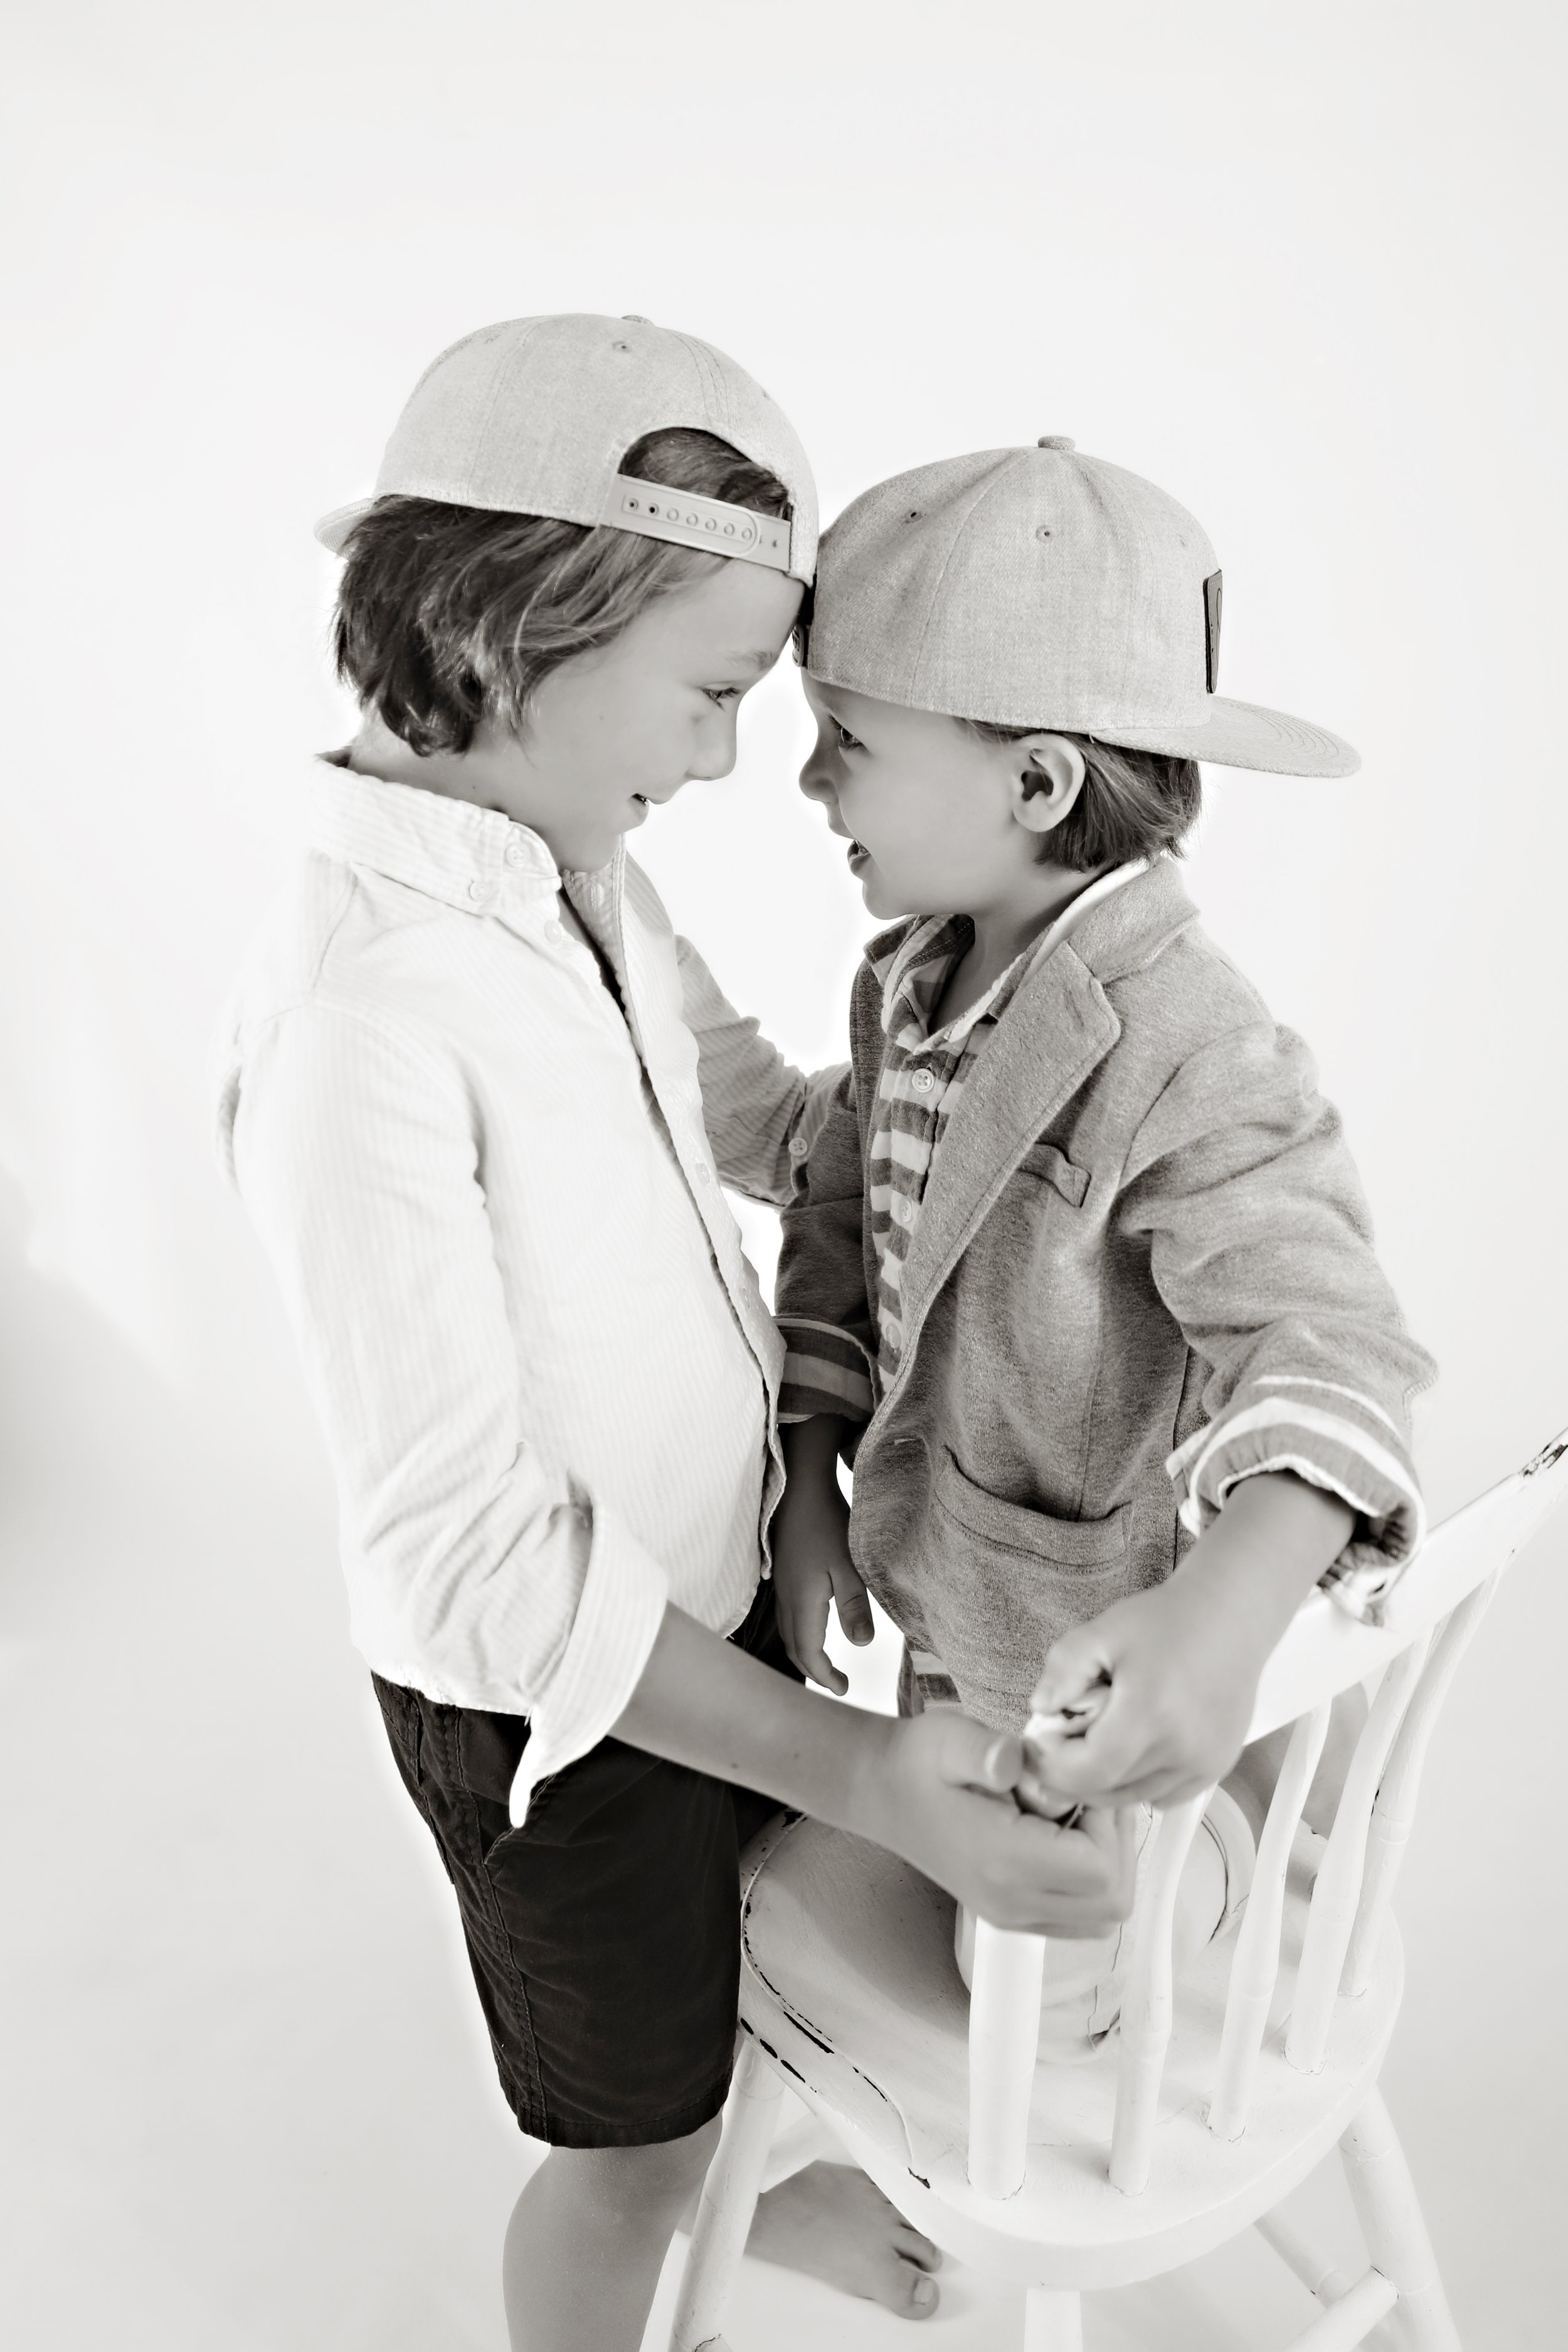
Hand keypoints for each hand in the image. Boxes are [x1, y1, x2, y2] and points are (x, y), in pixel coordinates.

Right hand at [774, 1418, 873, 1694]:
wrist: (799, 1487)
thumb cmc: (827, 1523)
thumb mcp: (849, 1565)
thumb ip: (855, 1606)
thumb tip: (861, 1645)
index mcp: (803, 1602)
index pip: (809, 1651)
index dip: (825, 1675)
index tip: (844, 1688)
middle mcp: (787, 1598)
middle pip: (794, 1646)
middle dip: (813, 1669)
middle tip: (836, 1682)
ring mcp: (781, 1585)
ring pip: (787, 1631)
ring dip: (804, 1652)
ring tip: (824, 1663)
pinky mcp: (783, 1573)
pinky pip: (785, 1615)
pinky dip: (798, 1632)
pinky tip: (812, 1626)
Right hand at [859, 1710, 1136, 1937]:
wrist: (881, 1790)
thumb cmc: (918, 1762)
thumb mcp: (950, 1740)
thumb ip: (986, 1752)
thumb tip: (1014, 1760)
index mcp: (1002, 1865)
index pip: (1100, 1870)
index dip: (1108, 1823)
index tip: (1081, 1786)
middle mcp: (1011, 1902)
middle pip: (1112, 1902)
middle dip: (1117, 1845)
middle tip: (1087, 1799)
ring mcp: (1012, 1914)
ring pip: (1101, 1916)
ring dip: (1107, 1865)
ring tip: (1077, 1815)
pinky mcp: (1012, 1912)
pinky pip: (1079, 1917)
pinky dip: (1089, 1882)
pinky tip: (1064, 1835)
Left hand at [1026, 1472, 1356, 1808]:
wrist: (1228, 1617)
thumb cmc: (1166, 1621)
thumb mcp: (1102, 1632)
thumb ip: (1063, 1669)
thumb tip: (1041, 1709)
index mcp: (1149, 1714)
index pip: (1089, 1771)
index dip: (1054, 1766)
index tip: (1039, 1741)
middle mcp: (1181, 1749)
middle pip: (1108, 1790)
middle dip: (1072, 1774)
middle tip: (1058, 1741)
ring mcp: (1203, 1763)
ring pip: (1135, 1797)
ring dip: (1104, 1780)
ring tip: (1096, 1738)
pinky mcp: (1216, 1766)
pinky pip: (1164, 1796)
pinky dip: (1138, 1783)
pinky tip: (1131, 1748)